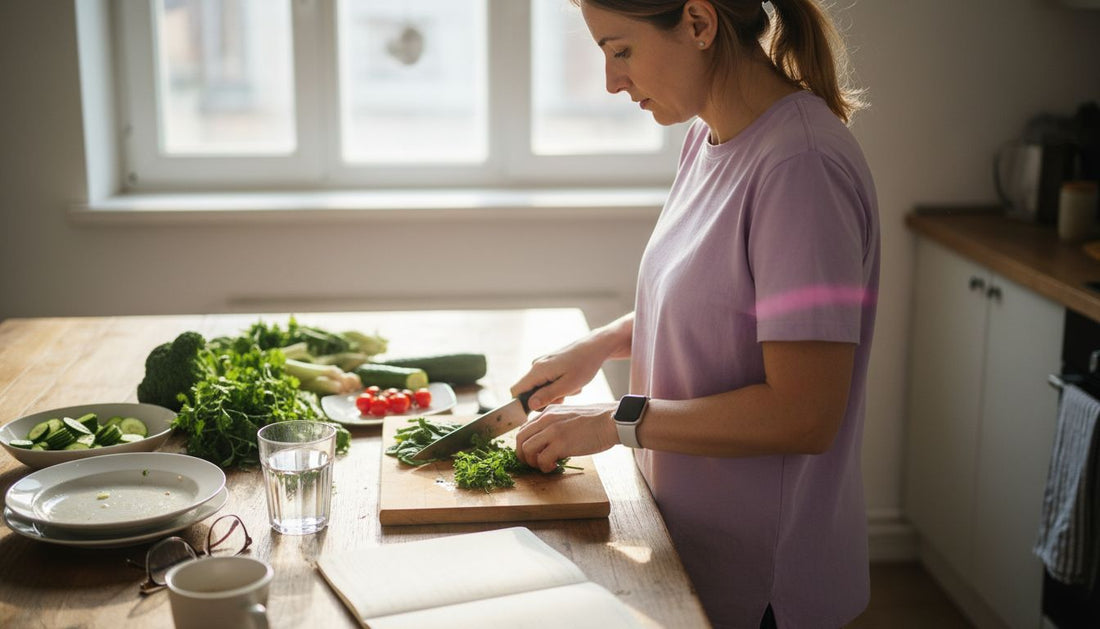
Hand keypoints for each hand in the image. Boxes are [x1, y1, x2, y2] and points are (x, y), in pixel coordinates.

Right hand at [510, 313, 632, 410]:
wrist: (595, 347)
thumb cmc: (584, 365)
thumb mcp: (568, 385)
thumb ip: (547, 396)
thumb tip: (530, 405)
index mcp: (537, 370)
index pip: (516, 391)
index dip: (522, 404)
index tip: (540, 410)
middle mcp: (536, 365)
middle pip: (529, 391)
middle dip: (545, 399)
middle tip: (564, 398)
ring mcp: (542, 364)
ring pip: (540, 387)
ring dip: (555, 393)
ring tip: (572, 388)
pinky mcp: (549, 364)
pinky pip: (548, 380)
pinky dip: (559, 385)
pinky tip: (572, 381)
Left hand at [514, 403, 618, 472]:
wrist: (611, 421)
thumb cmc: (596, 421)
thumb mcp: (569, 415)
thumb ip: (556, 423)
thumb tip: (548, 441)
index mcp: (548, 412)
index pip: (524, 428)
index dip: (524, 444)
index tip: (532, 454)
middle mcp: (547, 419)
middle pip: (520, 439)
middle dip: (523, 455)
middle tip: (533, 463)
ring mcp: (553, 431)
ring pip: (527, 449)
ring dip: (533, 462)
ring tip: (545, 465)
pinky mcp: (561, 443)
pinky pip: (542, 460)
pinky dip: (545, 467)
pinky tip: (554, 466)